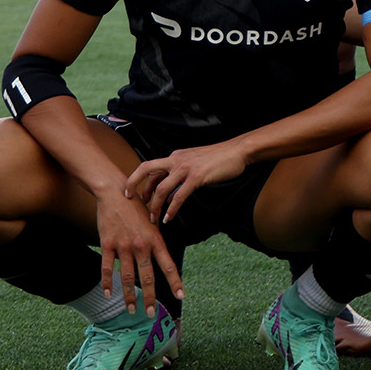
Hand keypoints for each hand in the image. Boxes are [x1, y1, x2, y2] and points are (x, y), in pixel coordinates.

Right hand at [91, 185, 182, 316]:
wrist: (115, 192)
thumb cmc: (136, 207)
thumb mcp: (152, 221)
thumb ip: (155, 240)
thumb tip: (160, 257)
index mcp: (155, 239)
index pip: (168, 265)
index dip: (175, 282)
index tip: (180, 296)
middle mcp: (141, 245)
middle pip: (148, 277)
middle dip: (150, 297)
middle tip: (151, 314)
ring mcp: (123, 246)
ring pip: (127, 277)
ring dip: (129, 296)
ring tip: (132, 310)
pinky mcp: (108, 245)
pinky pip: (106, 268)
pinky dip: (107, 283)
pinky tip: (108, 294)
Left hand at [126, 140, 250, 225]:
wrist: (238, 151)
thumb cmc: (219, 158)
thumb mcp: (194, 162)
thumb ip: (180, 175)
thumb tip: (170, 194)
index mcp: (175, 156)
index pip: (149, 167)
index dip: (137, 180)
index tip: (133, 194)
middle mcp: (177, 160)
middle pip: (146, 169)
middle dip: (134, 185)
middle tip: (132, 203)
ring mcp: (186, 168)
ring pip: (162, 188)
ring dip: (155, 206)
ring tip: (154, 219)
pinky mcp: (197, 177)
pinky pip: (179, 196)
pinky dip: (172, 209)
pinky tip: (169, 218)